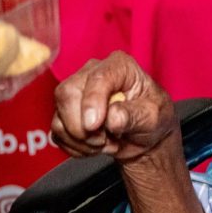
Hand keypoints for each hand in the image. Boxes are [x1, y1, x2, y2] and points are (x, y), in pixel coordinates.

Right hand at [51, 51, 177, 163]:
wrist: (144, 135)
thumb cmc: (153, 118)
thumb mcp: (154, 117)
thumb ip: (134, 116)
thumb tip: (112, 118)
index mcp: (119, 66)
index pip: (97, 78)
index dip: (91, 102)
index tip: (94, 125)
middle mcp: (92, 73)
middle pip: (67, 94)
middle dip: (83, 126)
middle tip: (105, 140)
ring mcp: (75, 92)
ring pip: (59, 117)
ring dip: (82, 140)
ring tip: (106, 142)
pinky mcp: (64, 113)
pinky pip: (57, 132)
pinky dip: (75, 146)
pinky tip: (95, 146)